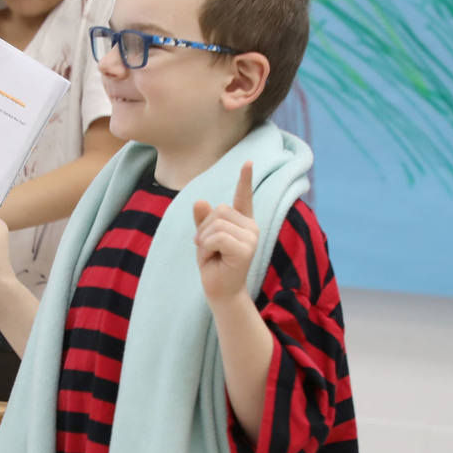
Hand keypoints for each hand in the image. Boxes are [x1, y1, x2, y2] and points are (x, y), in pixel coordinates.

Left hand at [193, 162, 257, 301]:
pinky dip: (207, 247)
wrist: (220, 291)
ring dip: (204, 240)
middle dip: (204, 229)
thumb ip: (203, 220)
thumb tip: (200, 200)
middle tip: (208, 248)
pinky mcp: (246, 249)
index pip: (243, 197)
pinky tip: (214, 258)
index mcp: (242, 222)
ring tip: (212, 255)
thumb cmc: (214, 264)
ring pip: (216, 224)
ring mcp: (251, 237)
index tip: (247, 162)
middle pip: (218, 210)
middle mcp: (251, 226)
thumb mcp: (204, 238)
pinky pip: (216, 237)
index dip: (245, 179)